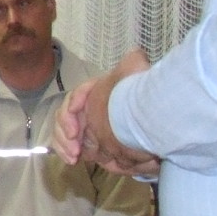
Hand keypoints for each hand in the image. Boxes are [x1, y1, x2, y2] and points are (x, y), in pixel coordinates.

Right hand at [56, 52, 159, 174]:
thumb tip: (136, 55)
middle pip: (66, 114)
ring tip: (73, 156)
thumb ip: (136, 65)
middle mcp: (88, 108)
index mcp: (98, 92)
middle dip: (65, 129)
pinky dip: (65, 151)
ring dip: (63, 142)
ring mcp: (85, 126)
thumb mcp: (141, 79)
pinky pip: (67, 146)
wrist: (154, 130)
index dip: (75, 103)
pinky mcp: (85, 143)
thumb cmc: (143, 104)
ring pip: (62, 130)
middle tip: (75, 144)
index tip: (77, 114)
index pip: (79, 94)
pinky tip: (72, 160)